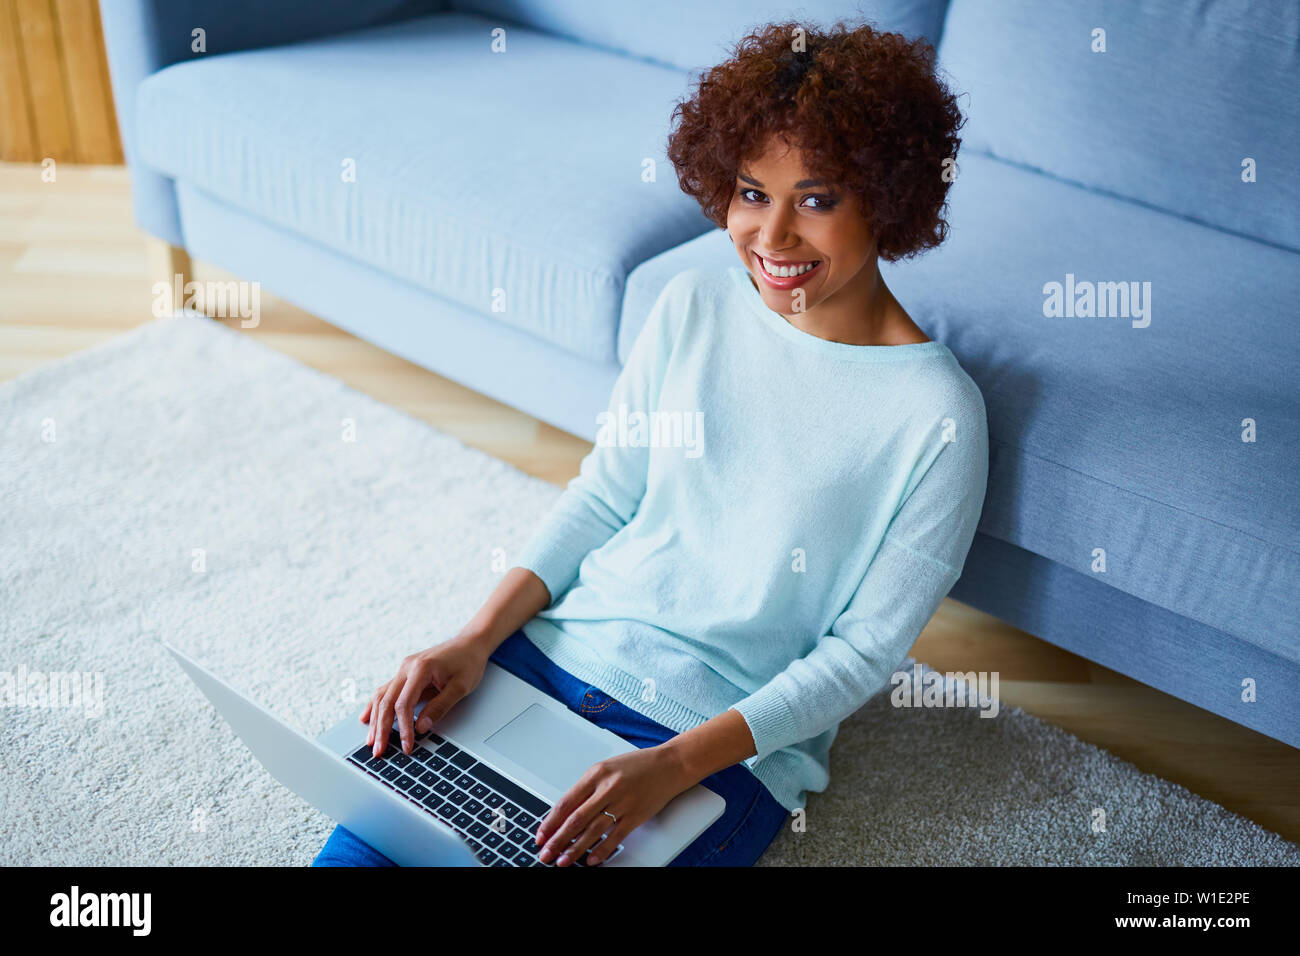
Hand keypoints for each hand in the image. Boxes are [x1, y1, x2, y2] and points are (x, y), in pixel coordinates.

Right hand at [360, 636, 489, 756]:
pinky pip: (386, 690)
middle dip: (381, 729)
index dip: (403, 728)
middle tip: (379, 751)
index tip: (407, 746)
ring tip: (372, 741)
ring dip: (375, 720)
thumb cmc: (468, 662)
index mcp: (420, 669)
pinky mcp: (404, 673)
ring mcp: (403, 669)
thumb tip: (421, 728)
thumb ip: (440, 707)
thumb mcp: (460, 687)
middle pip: (387, 701)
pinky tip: (367, 717)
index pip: (404, 704)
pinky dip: (375, 705)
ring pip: (382, 696)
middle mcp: (406, 667)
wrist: (469, 643)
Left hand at [534, 745, 689, 865]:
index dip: (550, 822)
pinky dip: (602, 851)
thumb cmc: (637, 766)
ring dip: (575, 849)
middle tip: (546, 854)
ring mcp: (623, 803)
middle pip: (576, 819)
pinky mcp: (636, 815)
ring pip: (593, 831)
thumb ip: (587, 789)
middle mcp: (608, 788)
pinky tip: (591, 860)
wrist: (668, 765)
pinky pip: (615, 837)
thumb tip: (565, 814)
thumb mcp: (606, 769)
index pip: (566, 802)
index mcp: (595, 774)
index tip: (541, 836)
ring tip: (563, 861)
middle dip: (557, 840)